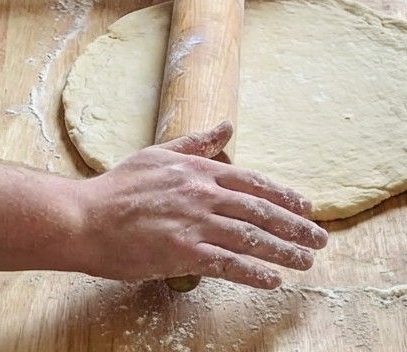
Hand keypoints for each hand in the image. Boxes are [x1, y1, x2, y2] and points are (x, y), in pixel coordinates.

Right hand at [69, 123, 327, 288]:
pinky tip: (273, 279)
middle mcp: (202, 194)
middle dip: (295, 225)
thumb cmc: (119, 186)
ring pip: (251, 238)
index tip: (307, 207)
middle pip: (260, 211)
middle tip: (320, 238)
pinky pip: (228, 264)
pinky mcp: (183, 253)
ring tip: (307, 260)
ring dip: (284, 250)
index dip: (283, 196)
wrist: (85, 217)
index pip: (253, 182)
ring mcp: (194, 223)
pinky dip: (254, 272)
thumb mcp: (159, 154)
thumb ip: (197, 143)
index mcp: (199, 170)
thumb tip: (227, 126)